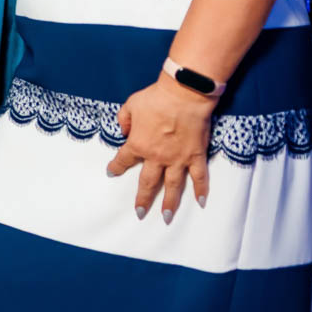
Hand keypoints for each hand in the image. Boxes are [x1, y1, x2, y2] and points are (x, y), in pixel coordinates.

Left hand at [108, 74, 214, 221]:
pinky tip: (201, 202)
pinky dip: (201, 190)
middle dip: (143, 199)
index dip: (116, 166)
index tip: (111, 172)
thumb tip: (123, 130)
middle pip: (148, 183)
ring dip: (170, 203)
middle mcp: (157, 156)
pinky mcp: (196, 155)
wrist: (184, 94)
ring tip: (166, 218)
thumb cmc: (156, 98)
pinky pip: (199, 177)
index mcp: (138, 144)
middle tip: (139, 213)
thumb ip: (123, 119)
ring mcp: (178, 158)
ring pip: (173, 186)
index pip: (123, 160)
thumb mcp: (131, 105)